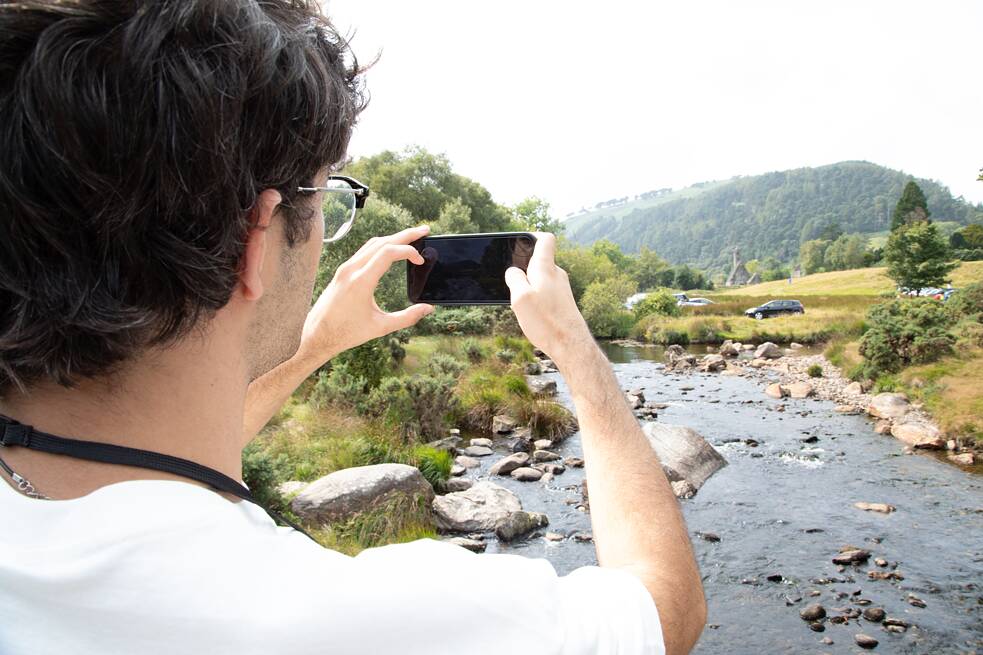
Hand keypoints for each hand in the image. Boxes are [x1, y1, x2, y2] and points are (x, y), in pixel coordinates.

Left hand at [296, 225, 434, 365]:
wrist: (316, 334)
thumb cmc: (346, 332)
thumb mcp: (381, 327)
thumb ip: (407, 318)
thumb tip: (428, 308)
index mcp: (361, 281)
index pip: (388, 252)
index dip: (408, 251)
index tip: (420, 261)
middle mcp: (351, 269)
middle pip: (382, 242)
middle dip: (405, 235)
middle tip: (424, 230)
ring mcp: (346, 268)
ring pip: (372, 244)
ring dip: (393, 238)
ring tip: (411, 237)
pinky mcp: (343, 271)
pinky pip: (364, 251)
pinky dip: (381, 246)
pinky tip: (391, 249)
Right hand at [504, 232, 595, 366]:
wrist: (570, 345)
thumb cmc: (546, 321)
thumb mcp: (520, 298)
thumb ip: (515, 279)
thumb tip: (513, 271)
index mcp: (545, 268)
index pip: (545, 239)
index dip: (531, 236)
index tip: (519, 243)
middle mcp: (556, 274)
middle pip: (538, 261)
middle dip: (522, 269)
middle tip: (512, 286)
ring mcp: (561, 288)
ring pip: (540, 279)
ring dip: (528, 287)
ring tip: (523, 306)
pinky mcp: (562, 301)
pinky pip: (544, 292)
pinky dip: (535, 299)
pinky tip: (532, 315)